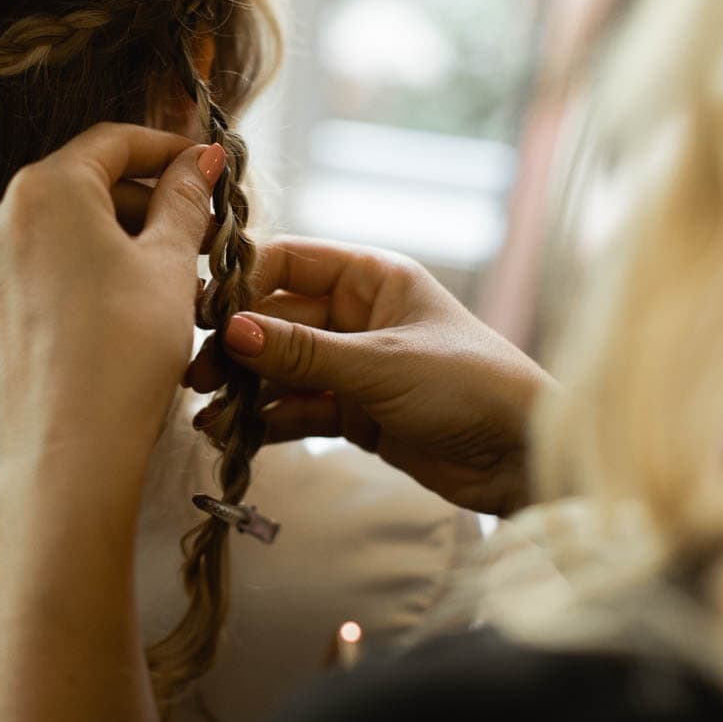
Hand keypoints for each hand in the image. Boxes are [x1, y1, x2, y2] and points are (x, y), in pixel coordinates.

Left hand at [0, 123, 206, 721]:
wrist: (68, 453)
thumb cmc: (127, 353)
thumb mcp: (172, 267)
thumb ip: (184, 201)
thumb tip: (199, 159)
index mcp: (46, 190)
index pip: (111, 142)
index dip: (163, 147)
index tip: (197, 162)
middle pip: (76, 191)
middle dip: (133, 205)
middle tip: (187, 234)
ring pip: (47, 242)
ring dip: (96, 248)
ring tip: (146, 285)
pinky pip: (21, 288)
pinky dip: (59, 290)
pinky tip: (98, 323)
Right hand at [185, 237, 553, 515]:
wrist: (524, 459)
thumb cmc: (470, 387)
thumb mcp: (381, 365)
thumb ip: (302, 352)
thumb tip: (231, 331)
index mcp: (372, 277)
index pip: (288, 263)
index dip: (242, 284)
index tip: (202, 316)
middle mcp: (358, 314)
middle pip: (276, 319)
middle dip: (236, 348)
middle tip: (197, 376)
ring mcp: (355, 364)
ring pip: (282, 368)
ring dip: (245, 391)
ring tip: (208, 418)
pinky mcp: (355, 412)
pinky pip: (298, 408)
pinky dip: (268, 421)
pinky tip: (235, 437)